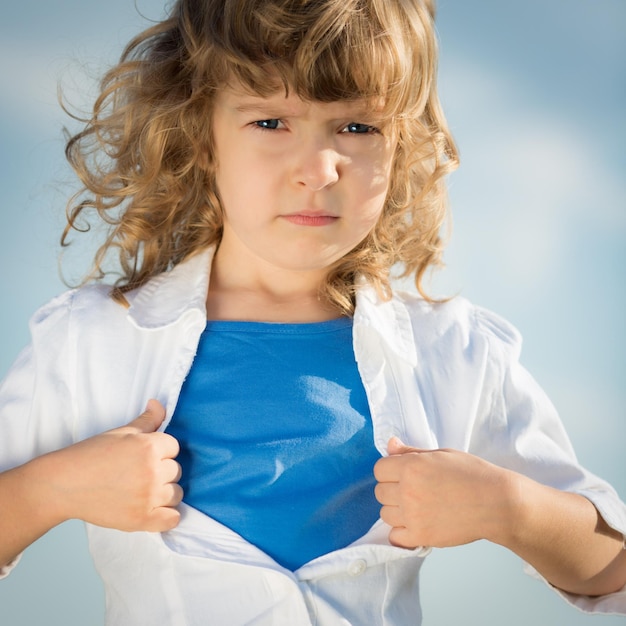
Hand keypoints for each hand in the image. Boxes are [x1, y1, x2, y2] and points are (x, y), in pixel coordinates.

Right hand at [42, 399, 182, 531]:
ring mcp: (148, 498)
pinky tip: (156, 509)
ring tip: (145, 490)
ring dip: (165, 492)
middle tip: (140, 473)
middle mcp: (152, 472)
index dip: (161, 450)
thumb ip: (147, 420)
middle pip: (176, 470)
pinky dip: (167, 516)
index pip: (174, 447)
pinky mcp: (141, 520)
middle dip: (162, 471)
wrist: (65, 485)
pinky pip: (172, 519)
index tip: (145, 456)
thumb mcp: (121, 432)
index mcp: (150, 447)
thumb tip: (158, 404)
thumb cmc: (91, 455)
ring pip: (176, 494)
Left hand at [374, 438, 513, 548]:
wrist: (497, 502)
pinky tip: (416, 524)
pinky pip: (394, 536)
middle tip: (414, 490)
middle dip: (393, 489)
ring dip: (397, 511)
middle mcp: (408, 490)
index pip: (379, 469)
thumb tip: (389, 444)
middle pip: (380, 492)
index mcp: (411, 466)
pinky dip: (402, 532)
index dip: (390, 470)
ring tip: (418, 507)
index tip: (403, 473)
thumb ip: (410, 452)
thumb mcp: (441, 454)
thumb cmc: (472, 474)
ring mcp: (413, 515)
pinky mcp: (421, 536)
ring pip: (385, 514)